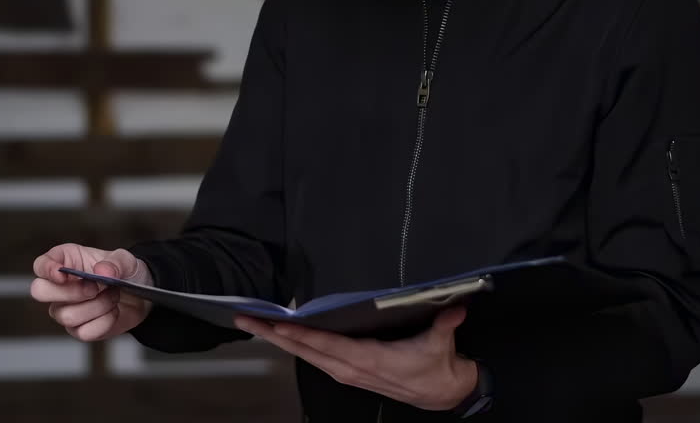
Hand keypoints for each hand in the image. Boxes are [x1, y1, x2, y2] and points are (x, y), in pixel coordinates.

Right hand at [30, 243, 153, 341]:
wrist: (141, 296)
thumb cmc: (125, 272)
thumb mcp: (126, 260)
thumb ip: (116, 263)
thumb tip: (102, 271)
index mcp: (67, 261)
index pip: (41, 264)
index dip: (46, 269)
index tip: (62, 274)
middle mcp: (60, 287)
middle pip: (40, 291)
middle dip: (71, 291)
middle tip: (95, 287)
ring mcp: (66, 310)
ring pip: (66, 316)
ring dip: (96, 307)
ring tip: (113, 296)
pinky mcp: (79, 329)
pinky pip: (84, 332)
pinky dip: (104, 322)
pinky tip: (113, 311)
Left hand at [235, 307, 477, 410]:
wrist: (442, 393)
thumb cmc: (436, 366)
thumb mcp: (441, 344)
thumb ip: (445, 324)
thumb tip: (454, 307)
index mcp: (368, 359)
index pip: (326, 345)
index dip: (299, 335)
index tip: (275, 324)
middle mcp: (351, 367)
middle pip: (305, 350)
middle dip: (273, 335)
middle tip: (245, 319)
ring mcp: (347, 371)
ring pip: (305, 355)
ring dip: (279, 340)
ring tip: (254, 324)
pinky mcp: (348, 371)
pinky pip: (315, 357)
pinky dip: (295, 346)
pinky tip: (281, 336)